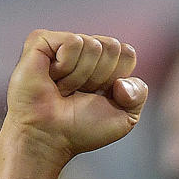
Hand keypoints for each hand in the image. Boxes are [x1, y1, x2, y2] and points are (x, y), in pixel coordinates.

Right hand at [2, 29, 148, 161]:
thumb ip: (139, 93)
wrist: (50, 137)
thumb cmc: (82, 129)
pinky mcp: (40, 41)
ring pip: (92, 45)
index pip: (127, 53)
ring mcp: (61, 44)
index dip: (117, 79)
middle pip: (112, 46)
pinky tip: (52, 78)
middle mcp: (83, 50)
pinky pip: (73, 42)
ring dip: (80, 76)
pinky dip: (66, 66)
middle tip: (78, 93)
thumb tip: (121, 80)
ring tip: (62, 89)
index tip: (99, 96)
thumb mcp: (125, 117)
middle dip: (99, 77)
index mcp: (104, 63)